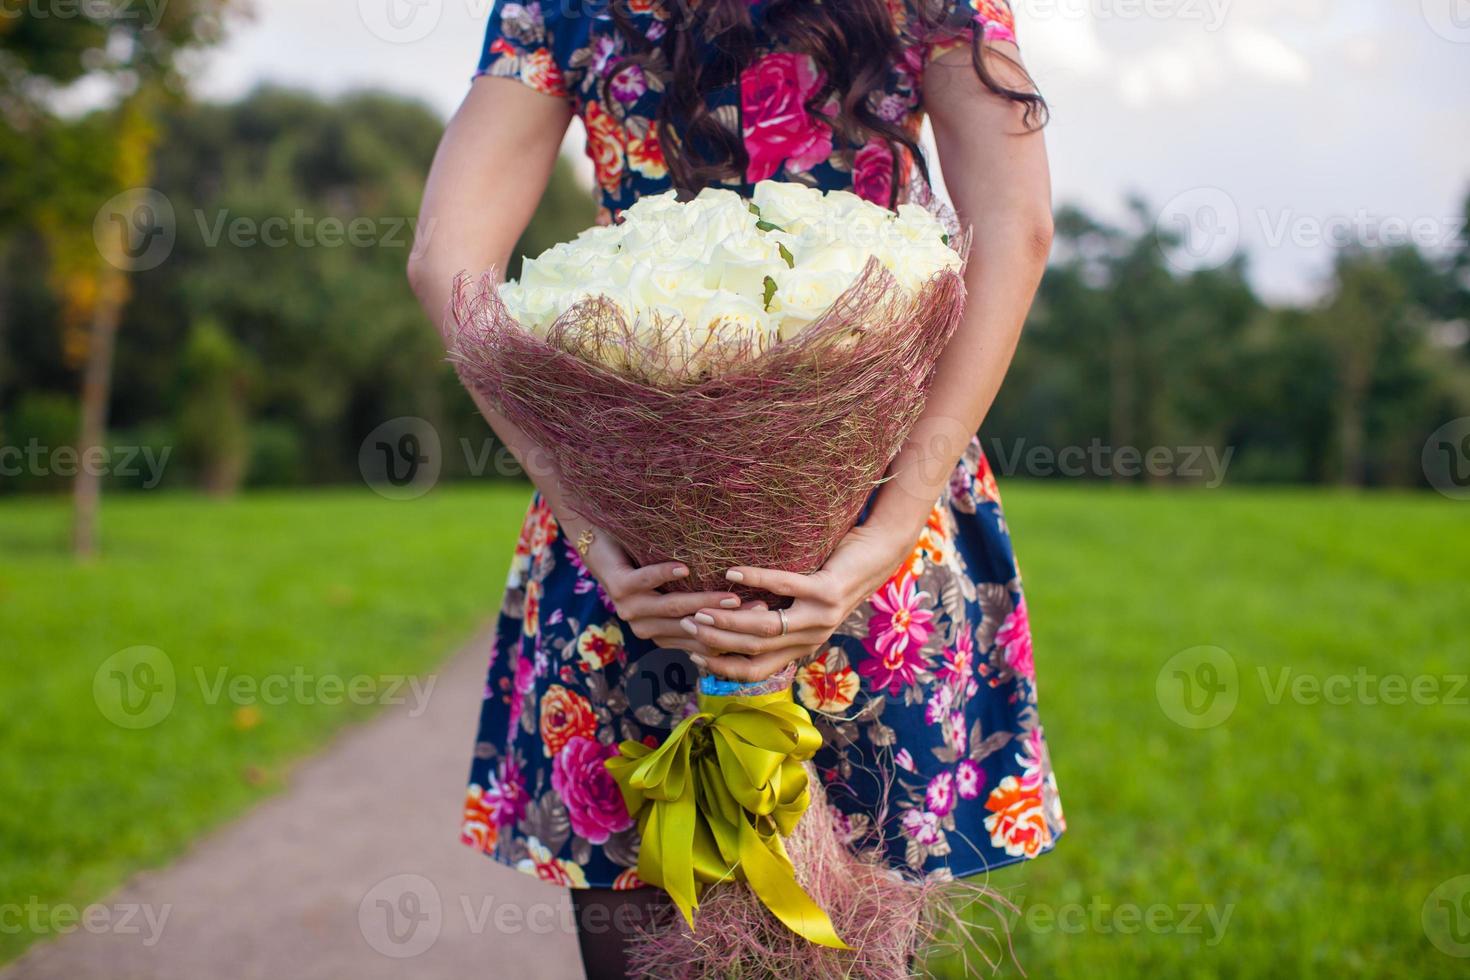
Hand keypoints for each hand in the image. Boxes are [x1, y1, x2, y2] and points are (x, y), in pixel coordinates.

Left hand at [576, 528, 750, 658]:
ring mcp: (630, 609)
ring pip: (673, 609)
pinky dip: (664, 574)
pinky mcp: (618, 586)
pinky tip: (684, 567)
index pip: (703, 642)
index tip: (764, 620)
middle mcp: (646, 628)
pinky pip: (645, 582)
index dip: (732, 635)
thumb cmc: (647, 567)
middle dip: (727, 621)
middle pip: (693, 629)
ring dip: (703, 602)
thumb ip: (700, 604)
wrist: (602, 546)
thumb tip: (747, 606)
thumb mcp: (675, 591)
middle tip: (759, 610)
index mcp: (661, 634)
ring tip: (731, 596)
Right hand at [679, 524, 913, 682]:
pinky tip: (731, 573)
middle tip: (686, 626)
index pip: (757, 670)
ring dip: (729, 619)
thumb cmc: (834, 575)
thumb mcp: (805, 605)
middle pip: (755, 650)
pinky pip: (784, 585)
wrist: (880, 555)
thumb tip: (734, 617)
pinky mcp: (827, 590)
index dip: (723, 667)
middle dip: (717, 642)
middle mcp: (812, 637)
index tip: (693, 653)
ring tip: (700, 609)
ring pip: (766, 626)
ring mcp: (821, 615)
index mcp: (803, 645)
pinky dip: (754, 579)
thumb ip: (777, 617)